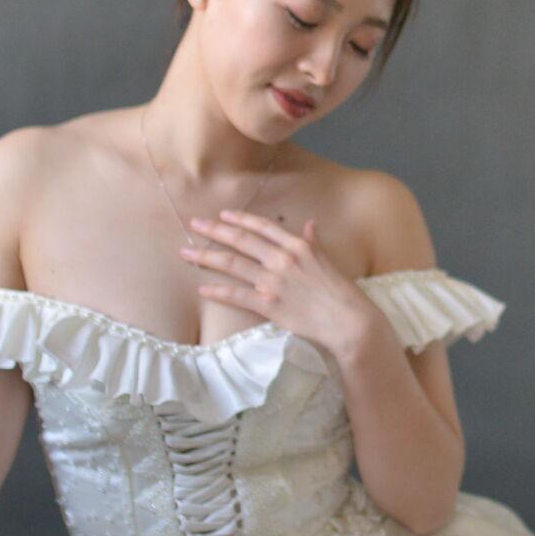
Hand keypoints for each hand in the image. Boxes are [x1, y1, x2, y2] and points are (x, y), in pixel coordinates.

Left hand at [180, 212, 376, 363]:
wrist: (347, 320)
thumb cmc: (341, 291)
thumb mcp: (328, 260)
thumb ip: (314, 241)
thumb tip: (310, 224)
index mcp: (297, 245)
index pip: (262, 226)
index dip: (240, 219)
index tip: (223, 214)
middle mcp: (282, 259)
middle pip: (240, 240)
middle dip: (214, 230)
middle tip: (194, 224)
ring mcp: (273, 281)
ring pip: (232, 265)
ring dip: (206, 257)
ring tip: (187, 252)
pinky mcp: (268, 305)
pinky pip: (236, 295)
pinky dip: (217, 292)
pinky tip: (202, 288)